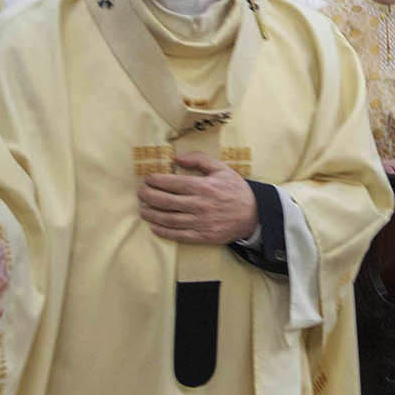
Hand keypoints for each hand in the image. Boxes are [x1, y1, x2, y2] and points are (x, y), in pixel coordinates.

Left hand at [138, 151, 258, 243]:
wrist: (254, 214)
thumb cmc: (235, 190)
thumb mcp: (221, 169)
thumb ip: (199, 159)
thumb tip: (177, 158)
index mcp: (203, 186)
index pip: (172, 183)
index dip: (155, 181)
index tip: (147, 179)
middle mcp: (199, 205)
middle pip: (166, 201)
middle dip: (148, 197)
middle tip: (140, 193)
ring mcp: (200, 222)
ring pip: (169, 219)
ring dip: (152, 215)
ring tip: (143, 210)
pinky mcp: (203, 236)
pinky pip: (179, 235)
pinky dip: (164, 232)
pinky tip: (154, 227)